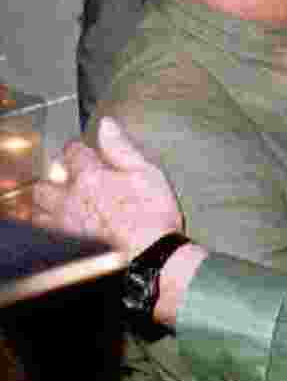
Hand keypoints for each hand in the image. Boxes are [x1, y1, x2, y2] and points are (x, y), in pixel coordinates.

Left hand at [32, 117, 182, 258]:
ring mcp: (65, 224)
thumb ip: (122, 148)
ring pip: (39, 209)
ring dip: (47, 204)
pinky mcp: (66, 246)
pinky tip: (63, 226)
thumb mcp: (147, 173)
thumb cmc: (153, 216)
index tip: (84, 152)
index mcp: (91, 176)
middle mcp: (70, 199)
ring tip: (62, 204)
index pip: (73, 152)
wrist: (150, 255)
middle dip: (54, 179)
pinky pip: (45, 232)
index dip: (78, 150)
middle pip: (45, 183)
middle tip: (68, 181)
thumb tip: (106, 125)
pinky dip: (49, 225)